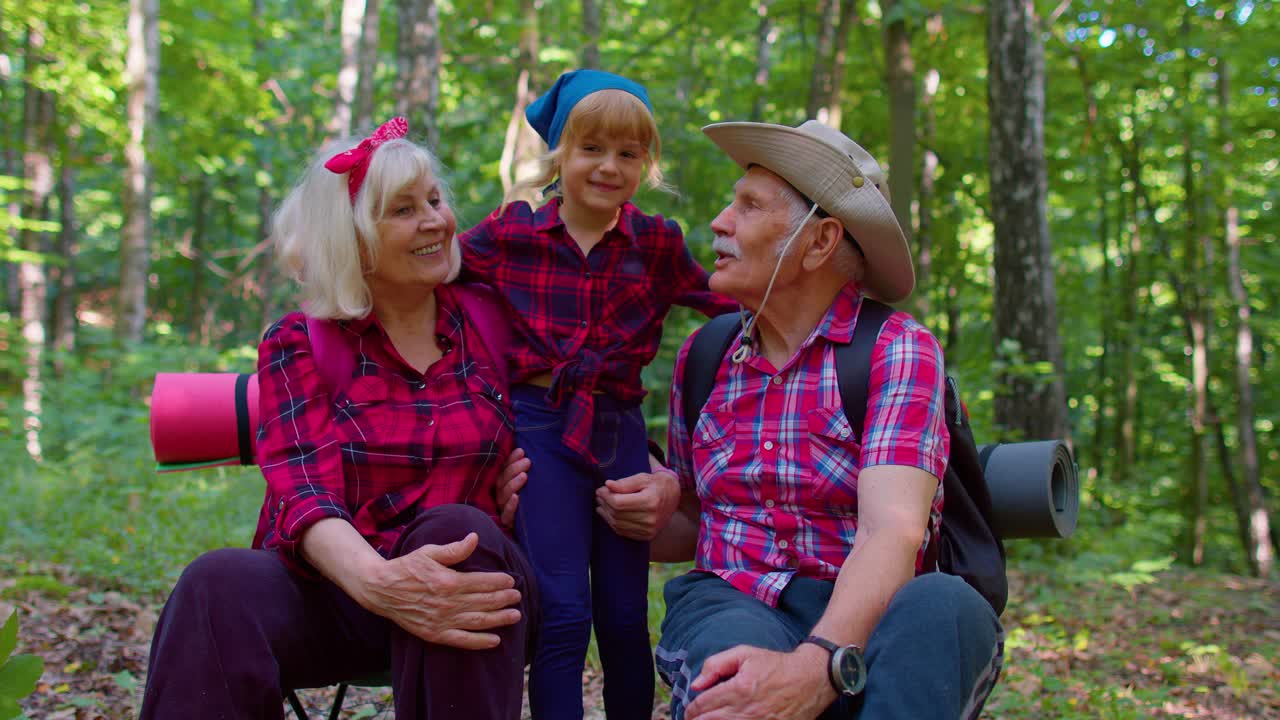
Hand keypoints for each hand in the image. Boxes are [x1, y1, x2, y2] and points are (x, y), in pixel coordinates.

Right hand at [356, 532, 522, 649]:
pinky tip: (495, 640)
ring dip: (499, 619)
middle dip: (504, 599)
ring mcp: (441, 620)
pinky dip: (479, 642)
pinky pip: (461, 640)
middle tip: (518, 597)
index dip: (499, 582)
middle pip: (484, 602)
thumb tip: (475, 538)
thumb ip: (454, 549)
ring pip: (478, 621)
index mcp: (448, 581)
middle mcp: (448, 603)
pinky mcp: (434, 634)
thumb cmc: (406, 567)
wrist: (380, 589)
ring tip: (515, 616)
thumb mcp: (429, 552)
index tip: (511, 580)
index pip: (482, 582)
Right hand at [495, 447, 530, 527]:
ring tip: (524, 475)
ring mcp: (503, 508)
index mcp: (504, 483)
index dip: (511, 459)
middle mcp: (501, 495)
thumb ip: (529, 470)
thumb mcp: (533, 484)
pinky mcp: (508, 522)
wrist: (541, 526)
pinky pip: (507, 515)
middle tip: (527, 461)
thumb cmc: (536, 500)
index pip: (504, 469)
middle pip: (502, 480)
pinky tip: (517, 497)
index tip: (521, 451)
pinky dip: (511, 506)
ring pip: (503, 495)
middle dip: (514, 469)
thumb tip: (532, 451)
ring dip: (513, 484)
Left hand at [595, 466, 680, 540]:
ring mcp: (649, 530)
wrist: (673, 497)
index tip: (600, 489)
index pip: (619, 503)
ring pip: (618, 524)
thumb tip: (608, 485)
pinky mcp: (646, 536)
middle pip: (617, 514)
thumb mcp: (643, 478)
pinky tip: (608, 514)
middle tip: (599, 495)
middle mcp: (650, 518)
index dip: (606, 496)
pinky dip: (613, 523)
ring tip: (601, 504)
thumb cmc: (656, 484)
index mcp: (650, 501)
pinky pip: (623, 532)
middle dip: (604, 504)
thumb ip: (625, 483)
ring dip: (606, 515)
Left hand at [685, 643, 835, 719]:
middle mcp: (747, 711)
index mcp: (738, 689)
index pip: (702, 706)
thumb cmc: (776, 665)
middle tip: (693, 719)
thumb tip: (696, 683)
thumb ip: (716, 665)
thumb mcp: (745, 654)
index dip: (691, 710)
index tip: (689, 710)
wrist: (810, 679)